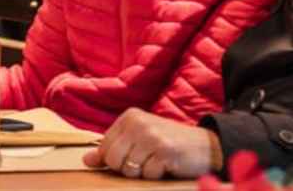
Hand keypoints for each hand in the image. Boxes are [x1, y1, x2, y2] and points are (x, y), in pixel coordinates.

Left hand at [83, 109, 221, 179]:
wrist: (206, 146)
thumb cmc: (168, 144)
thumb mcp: (138, 141)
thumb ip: (113, 148)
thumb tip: (86, 160)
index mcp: (129, 117)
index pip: (104, 148)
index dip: (115, 161)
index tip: (133, 157)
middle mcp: (138, 123)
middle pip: (113, 160)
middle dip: (128, 168)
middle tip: (146, 161)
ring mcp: (151, 136)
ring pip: (129, 169)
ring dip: (144, 172)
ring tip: (157, 162)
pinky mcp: (164, 150)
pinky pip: (148, 174)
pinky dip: (157, 175)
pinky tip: (168, 165)